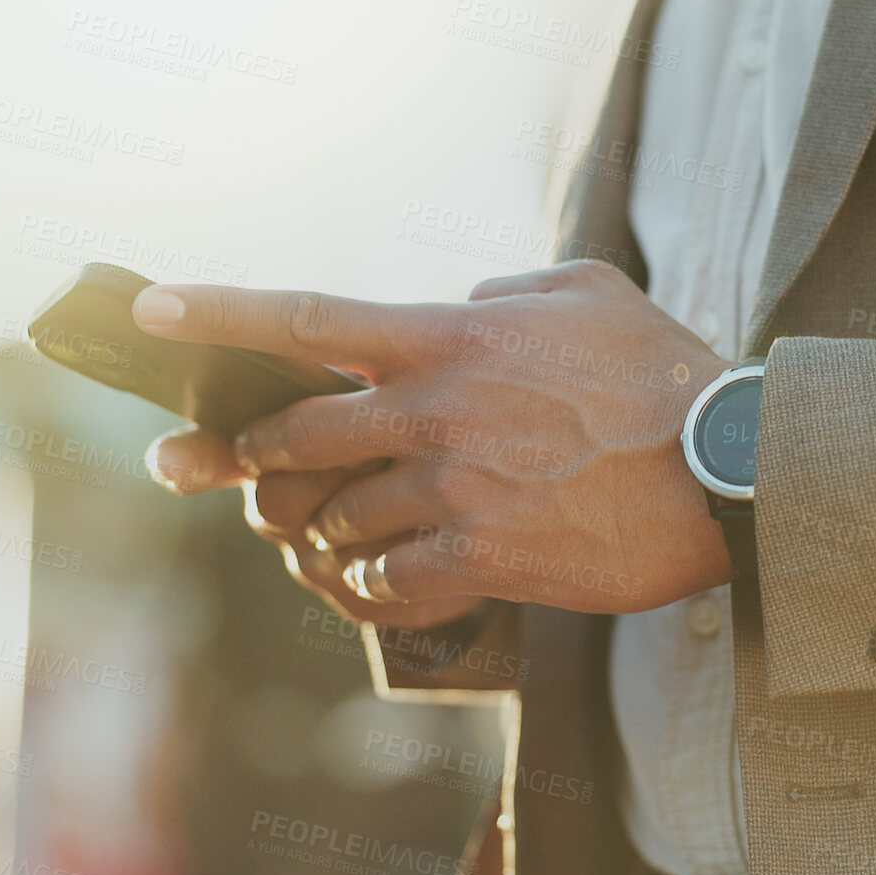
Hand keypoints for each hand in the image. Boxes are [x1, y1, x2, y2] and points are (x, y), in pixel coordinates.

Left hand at [136, 259, 733, 613]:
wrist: (726, 471)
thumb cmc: (666, 375)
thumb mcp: (590, 290)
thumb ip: (510, 289)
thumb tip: (463, 302)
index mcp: (451, 337)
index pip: (306, 319)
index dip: (216, 314)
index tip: (149, 309)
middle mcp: (435, 411)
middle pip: (292, 435)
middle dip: (243, 454)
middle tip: (223, 468)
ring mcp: (454, 489)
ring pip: (333, 516)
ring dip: (317, 527)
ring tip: (327, 533)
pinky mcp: (482, 559)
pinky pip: (384, 582)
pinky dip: (363, 585)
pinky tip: (373, 581)